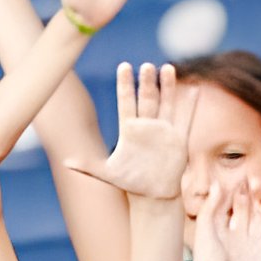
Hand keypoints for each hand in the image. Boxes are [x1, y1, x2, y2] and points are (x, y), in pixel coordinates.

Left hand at [72, 63, 194, 200]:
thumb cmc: (129, 182)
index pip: (126, 101)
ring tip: (167, 67)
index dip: (125, 85)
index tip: (124, 66)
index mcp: (129, 130)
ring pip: (166, 103)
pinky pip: (185, 119)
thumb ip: (88, 166)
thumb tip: (66, 162)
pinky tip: (195, 90)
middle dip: (146, 82)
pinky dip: (190, 105)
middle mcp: (147, 126)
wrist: (152, 195)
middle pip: (147, 98)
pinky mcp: (179, 139)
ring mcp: (163, 131)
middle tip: (147, 65)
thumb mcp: (107, 174)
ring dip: (167, 87)